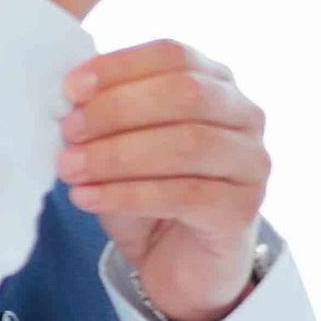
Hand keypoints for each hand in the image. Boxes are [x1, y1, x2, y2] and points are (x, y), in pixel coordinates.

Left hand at [57, 39, 270, 320]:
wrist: (180, 266)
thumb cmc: (150, 196)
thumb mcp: (124, 144)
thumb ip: (107, 115)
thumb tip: (71, 97)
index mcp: (217, 83)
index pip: (173, 55)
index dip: (120, 67)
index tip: (71, 88)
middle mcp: (245, 117)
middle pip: (184, 94)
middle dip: (117, 109)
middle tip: (69, 130)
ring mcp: (251, 163)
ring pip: (185, 144)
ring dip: (117, 155)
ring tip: (70, 168)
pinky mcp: (241, 210)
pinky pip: (183, 194)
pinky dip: (127, 194)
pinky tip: (88, 198)